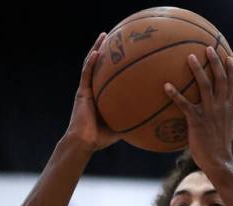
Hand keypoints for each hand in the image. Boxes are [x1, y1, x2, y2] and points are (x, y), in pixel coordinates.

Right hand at [64, 33, 120, 152]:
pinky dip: (91, 63)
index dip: (113, 62)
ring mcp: (86, 89)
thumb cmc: (99, 138)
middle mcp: (92, 89)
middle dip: (105, 49)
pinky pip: (87, 74)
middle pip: (98, 64)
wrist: (84, 142)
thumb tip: (150, 120)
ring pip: (90, 64)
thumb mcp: (120, 127)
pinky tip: (97, 52)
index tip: (123, 51)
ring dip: (96, 48)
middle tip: (114, 36)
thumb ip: (131, 121)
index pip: (107, 74)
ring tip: (104, 36)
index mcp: (99, 95)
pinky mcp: (81, 93)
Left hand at [164, 47, 232, 172]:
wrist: (218, 162)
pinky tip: (166, 86)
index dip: (232, 69)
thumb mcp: (230, 129)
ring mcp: (210, 113)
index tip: (228, 56)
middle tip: (208, 48)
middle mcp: (221, 107)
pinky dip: (175, 94)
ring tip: (190, 57)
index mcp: (229, 108)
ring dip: (198, 70)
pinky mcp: (197, 121)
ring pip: (205, 86)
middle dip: (215, 62)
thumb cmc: (221, 147)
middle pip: (221, 79)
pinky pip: (184, 104)